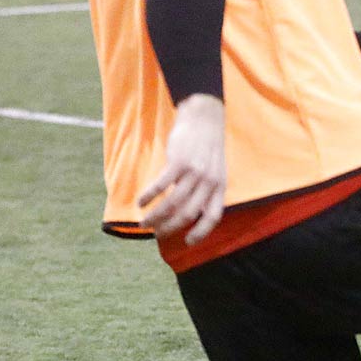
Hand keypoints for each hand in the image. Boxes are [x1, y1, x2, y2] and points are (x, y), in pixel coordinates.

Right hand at [138, 94, 225, 245]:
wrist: (204, 118)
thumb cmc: (207, 147)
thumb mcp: (216, 170)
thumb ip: (207, 190)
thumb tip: (192, 213)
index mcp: (220, 186)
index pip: (213, 216)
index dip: (201, 232)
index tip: (187, 241)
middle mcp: (208, 182)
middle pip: (188, 214)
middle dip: (170, 227)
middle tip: (157, 233)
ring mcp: (194, 172)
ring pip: (172, 203)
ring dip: (156, 216)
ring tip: (144, 222)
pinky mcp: (178, 161)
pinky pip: (161, 185)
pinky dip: (149, 196)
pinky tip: (141, 202)